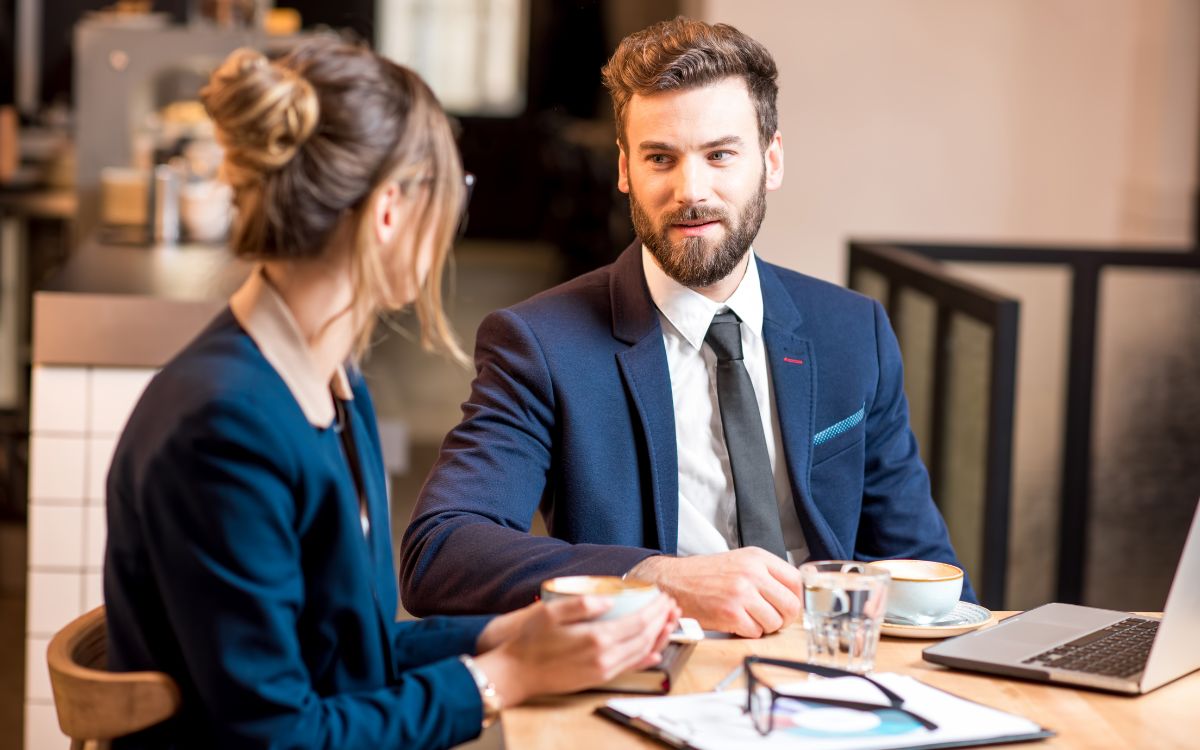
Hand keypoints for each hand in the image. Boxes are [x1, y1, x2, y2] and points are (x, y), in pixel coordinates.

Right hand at [473, 593, 677, 706]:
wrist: (517, 673)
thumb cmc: (529, 641)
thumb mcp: (550, 612)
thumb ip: (582, 604)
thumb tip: (609, 600)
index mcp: (596, 639)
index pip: (638, 622)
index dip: (655, 609)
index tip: (663, 596)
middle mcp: (604, 658)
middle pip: (645, 637)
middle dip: (662, 620)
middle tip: (670, 605)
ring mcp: (602, 671)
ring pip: (642, 653)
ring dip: (660, 636)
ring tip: (668, 621)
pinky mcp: (598, 678)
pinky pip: (631, 667)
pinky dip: (647, 658)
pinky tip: (655, 651)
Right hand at [627, 548, 801, 637]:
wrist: (673, 581)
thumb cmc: (704, 574)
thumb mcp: (739, 561)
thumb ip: (765, 573)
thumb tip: (791, 594)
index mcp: (756, 557)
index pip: (795, 580)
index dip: (796, 598)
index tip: (789, 606)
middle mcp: (752, 573)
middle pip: (790, 605)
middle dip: (785, 618)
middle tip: (773, 619)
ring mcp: (742, 593)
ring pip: (775, 622)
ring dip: (765, 627)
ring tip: (749, 619)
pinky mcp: (731, 613)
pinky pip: (756, 632)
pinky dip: (748, 633)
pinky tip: (736, 623)